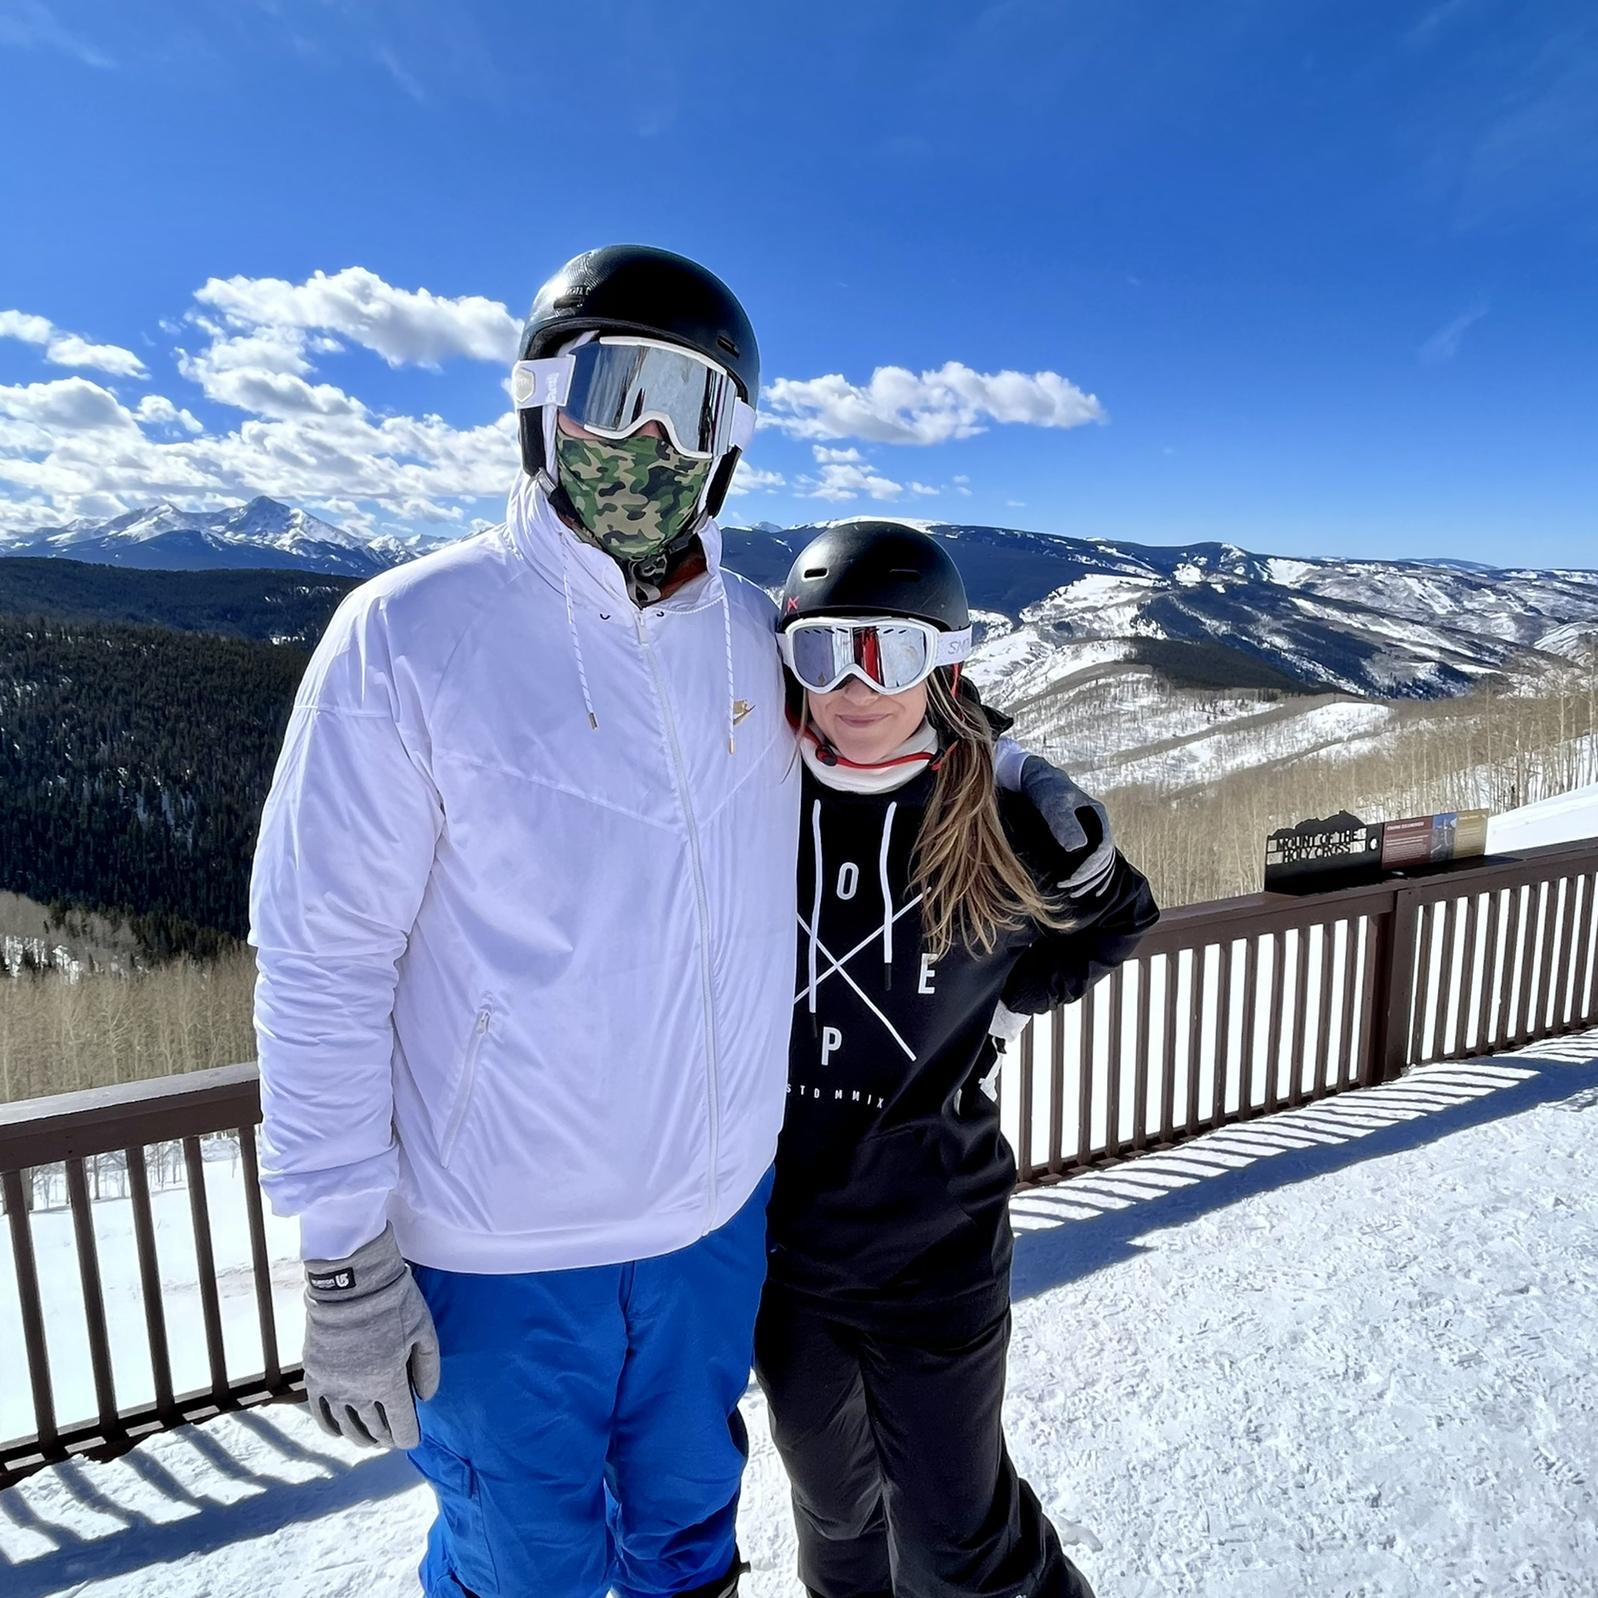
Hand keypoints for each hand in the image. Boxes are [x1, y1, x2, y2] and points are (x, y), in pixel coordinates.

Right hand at [302, 1224, 440, 1448]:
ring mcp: (334, 1386)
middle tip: (393, 1438)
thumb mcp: (424, 1332)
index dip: (408, 1436)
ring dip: (360, 1437)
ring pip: (347, 1426)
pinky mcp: (315, 1376)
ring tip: (370, 1440)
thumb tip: (426, 1398)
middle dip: (386, 1437)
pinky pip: (320, 1413)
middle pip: (374, 1429)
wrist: (351, 1282)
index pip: (401, 1426)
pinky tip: (339, 1431)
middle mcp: (359, 1392)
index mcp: (389, 1383)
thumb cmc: (395, 1304)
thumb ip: (428, 1369)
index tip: (412, 1438)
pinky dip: (331, 1427)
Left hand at [1015, 754, 1116, 898]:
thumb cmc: (1043, 787)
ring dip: (1089, 881)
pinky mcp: (1079, 838)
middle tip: (1068, 891)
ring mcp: (1090, 832)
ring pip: (1100, 864)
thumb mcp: (1052, 802)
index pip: (1102, 851)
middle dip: (1088, 879)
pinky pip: (1090, 862)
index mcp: (1097, 816)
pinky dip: (1087, 877)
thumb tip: (1077, 847)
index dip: (1088, 869)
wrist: (1033, 778)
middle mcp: (1097, 826)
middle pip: (1104, 860)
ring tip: (1072, 894)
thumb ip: (1063, 821)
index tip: (1069, 881)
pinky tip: (1076, 889)